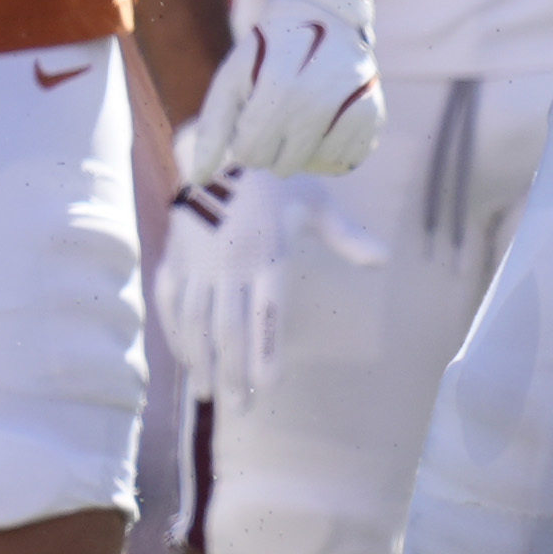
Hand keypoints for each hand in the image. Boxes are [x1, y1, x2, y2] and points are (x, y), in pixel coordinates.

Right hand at [156, 171, 381, 405]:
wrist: (221, 145)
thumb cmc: (276, 178)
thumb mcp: (315, 200)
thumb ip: (346, 236)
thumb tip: (383, 261)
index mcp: (268, 254)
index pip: (266, 314)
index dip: (264, 351)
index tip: (266, 387)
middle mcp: (230, 263)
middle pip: (228, 328)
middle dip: (231, 372)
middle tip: (236, 408)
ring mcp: (198, 262)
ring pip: (195, 320)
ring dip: (199, 360)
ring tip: (205, 394)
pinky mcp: (175, 256)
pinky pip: (170, 300)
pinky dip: (174, 331)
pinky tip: (184, 356)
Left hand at [176, 0, 381, 182]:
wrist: (319, 15)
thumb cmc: (267, 53)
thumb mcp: (231, 79)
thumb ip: (211, 129)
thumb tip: (197, 179)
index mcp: (278, 87)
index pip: (250, 154)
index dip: (244, 139)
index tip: (251, 112)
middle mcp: (319, 99)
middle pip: (282, 166)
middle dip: (271, 145)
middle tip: (276, 111)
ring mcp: (351, 106)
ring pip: (313, 167)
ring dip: (300, 149)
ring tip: (300, 114)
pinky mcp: (374, 115)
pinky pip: (343, 162)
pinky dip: (329, 150)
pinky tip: (324, 123)